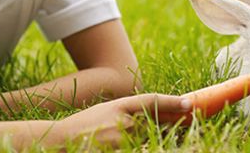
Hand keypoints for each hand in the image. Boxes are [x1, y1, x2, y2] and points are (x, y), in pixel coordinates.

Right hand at [59, 93, 191, 146]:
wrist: (59, 140)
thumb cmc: (83, 127)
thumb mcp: (106, 112)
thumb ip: (129, 114)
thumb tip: (157, 119)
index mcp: (120, 106)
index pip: (152, 101)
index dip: (172, 102)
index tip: (190, 103)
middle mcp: (124, 122)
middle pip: (155, 126)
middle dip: (169, 128)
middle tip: (184, 125)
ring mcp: (122, 140)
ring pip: (147, 141)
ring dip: (146, 141)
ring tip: (117, 135)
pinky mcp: (120, 151)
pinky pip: (138, 148)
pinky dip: (134, 146)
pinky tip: (113, 142)